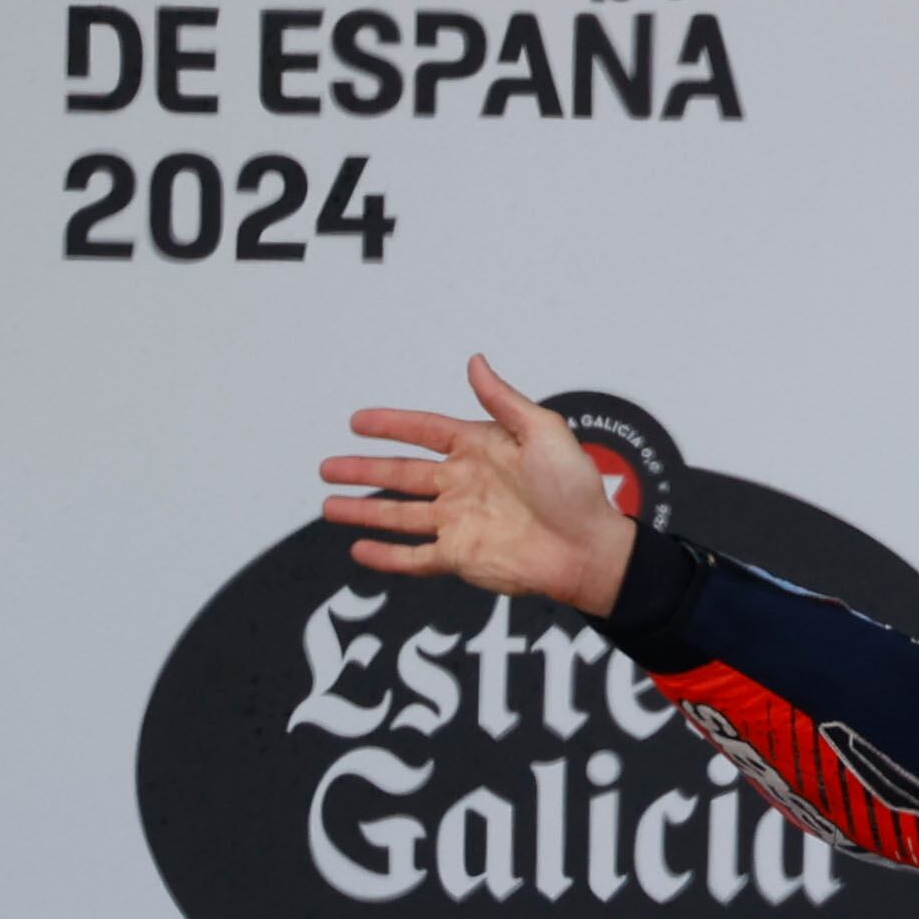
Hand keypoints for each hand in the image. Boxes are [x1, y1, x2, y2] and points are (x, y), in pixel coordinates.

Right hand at [316, 353, 636, 616]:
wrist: (591, 549)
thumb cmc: (576, 490)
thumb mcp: (544, 432)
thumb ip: (504, 400)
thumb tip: (476, 362)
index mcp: (481, 450)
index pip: (425, 431)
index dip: (391, 425)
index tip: (358, 422)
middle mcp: (464, 485)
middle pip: (400, 474)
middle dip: (362, 470)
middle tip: (327, 467)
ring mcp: (460, 522)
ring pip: (398, 515)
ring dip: (363, 511)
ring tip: (329, 505)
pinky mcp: (461, 557)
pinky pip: (415, 557)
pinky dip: (387, 556)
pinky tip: (360, 550)